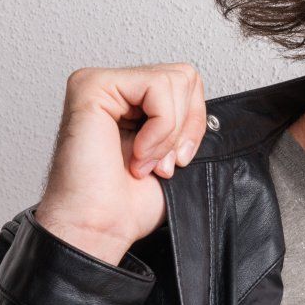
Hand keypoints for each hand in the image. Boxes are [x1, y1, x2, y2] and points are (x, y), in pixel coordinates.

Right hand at [33, 62, 211, 263]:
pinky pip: (156, 87)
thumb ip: (187, 122)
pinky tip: (137, 154)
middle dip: (186, 127)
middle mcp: (115, 87)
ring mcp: (101, 82)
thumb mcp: (174, 155)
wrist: (99, 228)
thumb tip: (212, 110)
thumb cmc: (128, 203)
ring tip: (146, 162)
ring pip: (175, 79)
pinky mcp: (92, 85)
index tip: (175, 160)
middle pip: (185, 77)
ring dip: (169, 132)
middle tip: (161, 164)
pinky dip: (160, 129)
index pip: (188, 84)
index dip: (195, 125)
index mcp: (133, 101)